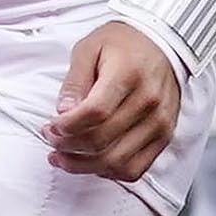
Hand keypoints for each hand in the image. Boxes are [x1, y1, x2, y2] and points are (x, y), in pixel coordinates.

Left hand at [51, 18, 184, 181]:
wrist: (162, 44)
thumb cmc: (123, 45)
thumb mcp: (89, 48)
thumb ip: (75, 81)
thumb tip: (63, 112)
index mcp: (128, 74)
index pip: (95, 112)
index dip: (67, 126)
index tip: (51, 126)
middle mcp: (148, 101)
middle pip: (102, 140)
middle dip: (67, 146)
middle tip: (52, 139)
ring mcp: (159, 122)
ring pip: (116, 161)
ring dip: (83, 165)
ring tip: (62, 157)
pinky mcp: (164, 137)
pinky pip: (135, 169)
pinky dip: (108, 172)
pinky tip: (91, 163)